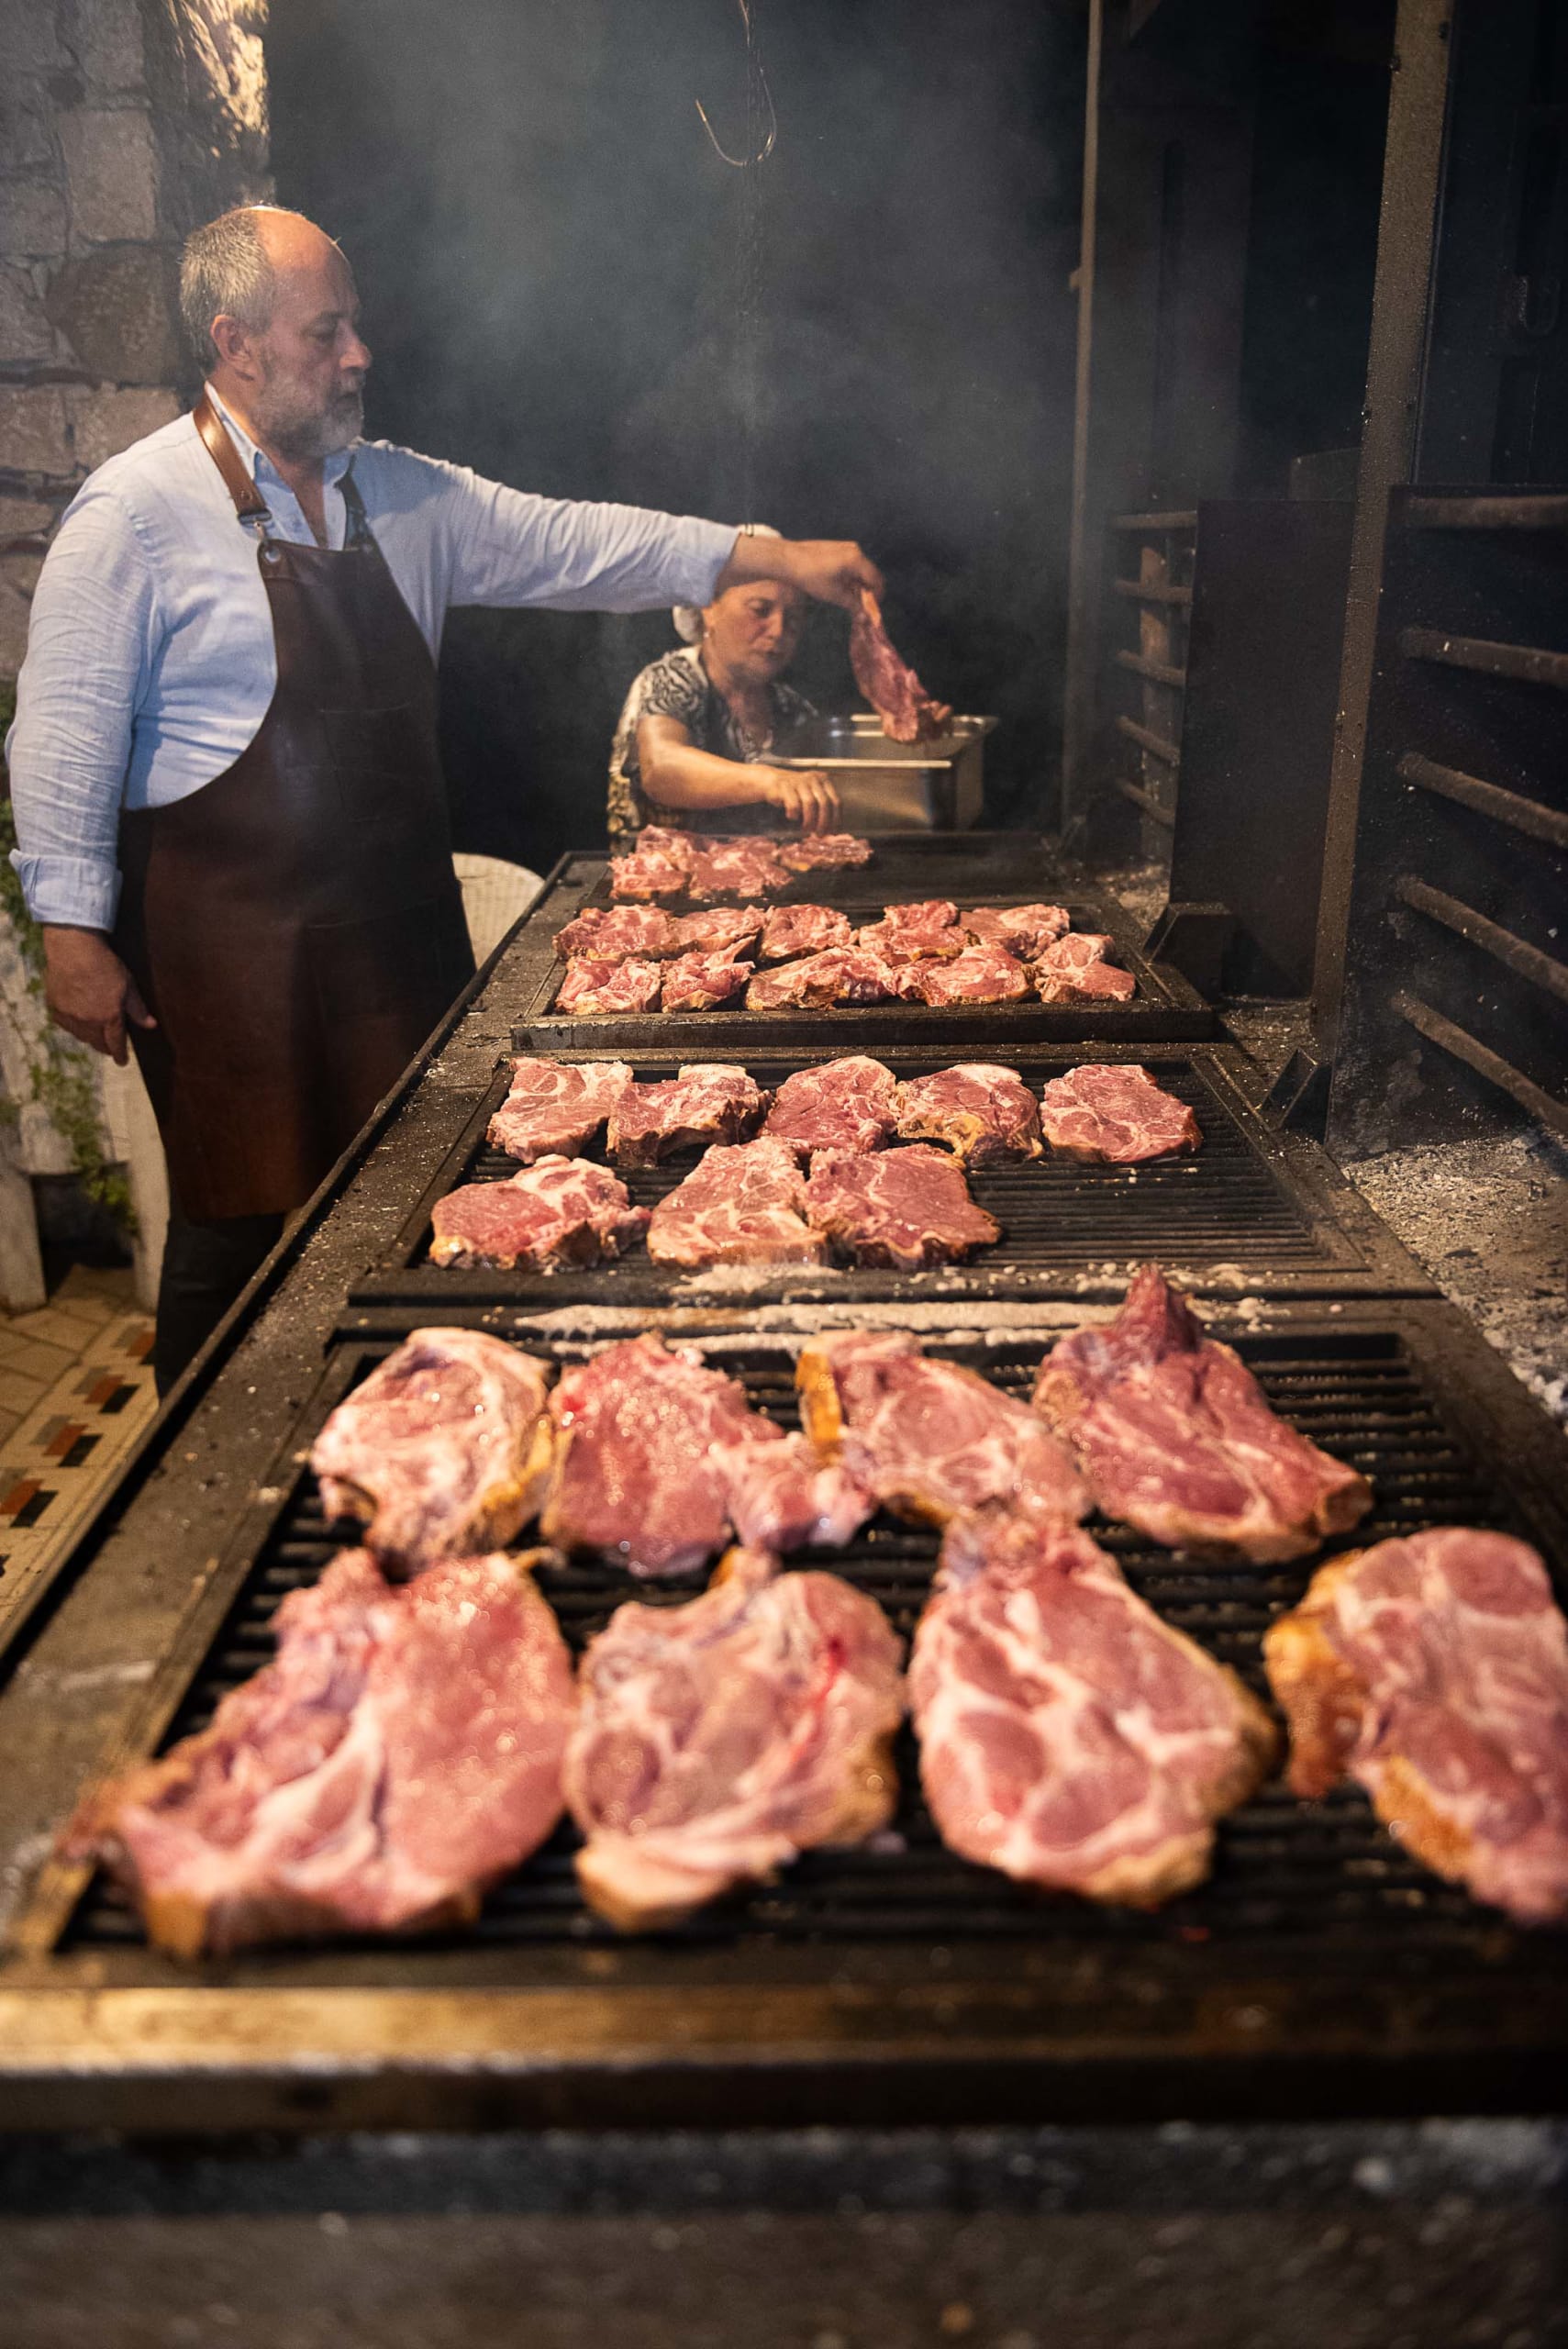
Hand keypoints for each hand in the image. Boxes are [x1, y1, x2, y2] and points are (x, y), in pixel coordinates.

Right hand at [42, 926, 155, 1064]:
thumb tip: (151, 1026)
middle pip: (98, 1043)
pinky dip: (74, 1026)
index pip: (116, 1044)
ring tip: (96, 1034)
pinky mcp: (55, 1008)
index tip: (122, 1062)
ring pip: (81, 1036)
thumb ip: (138, 1009)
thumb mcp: (128, 986)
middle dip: (106, 1048)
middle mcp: (88, 1022)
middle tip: (111, 1048)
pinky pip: (66, 1025)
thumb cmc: (105, 965)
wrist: (73, 949)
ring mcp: (69, 1016)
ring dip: (90, 1037)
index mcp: (109, 1018)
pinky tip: (78, 1021)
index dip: (120, 1054)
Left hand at [722, 533, 883, 613]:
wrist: (789, 559)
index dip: (877, 597)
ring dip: (860, 584)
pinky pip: (853, 563)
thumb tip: (866, 619)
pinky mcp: (838, 547)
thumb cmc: (812, 577)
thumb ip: (854, 605)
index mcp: (857, 561)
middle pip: (871, 573)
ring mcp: (847, 546)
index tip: (871, 610)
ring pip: (862, 569)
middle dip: (869, 591)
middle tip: (862, 606)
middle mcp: (856, 550)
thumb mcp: (834, 595)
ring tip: (850, 598)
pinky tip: (842, 586)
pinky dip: (852, 576)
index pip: (876, 581)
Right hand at [755, 764, 840, 832]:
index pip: (836, 801)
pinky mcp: (785, 786)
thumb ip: (823, 810)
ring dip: (810, 821)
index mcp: (823, 780)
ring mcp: (799, 781)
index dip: (836, 819)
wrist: (771, 782)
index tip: (832, 832)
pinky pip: (794, 804)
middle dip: (823, 823)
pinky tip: (792, 817)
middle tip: (819, 834)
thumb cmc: (795, 794)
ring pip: (810, 804)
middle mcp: (813, 778)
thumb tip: (835, 831)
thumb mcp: (812, 797)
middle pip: (824, 803)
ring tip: (806, 829)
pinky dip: (794, 814)